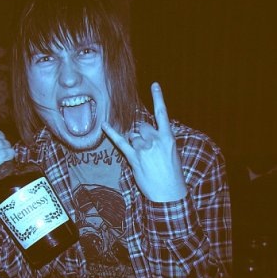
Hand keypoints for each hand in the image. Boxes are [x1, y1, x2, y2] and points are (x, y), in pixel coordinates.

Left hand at [102, 82, 186, 201]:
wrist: (170, 193)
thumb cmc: (172, 174)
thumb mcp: (172, 153)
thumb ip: (161, 140)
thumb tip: (146, 134)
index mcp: (168, 137)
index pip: (162, 113)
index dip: (158, 97)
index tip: (154, 85)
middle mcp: (155, 140)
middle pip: (142, 126)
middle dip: (141, 135)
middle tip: (146, 150)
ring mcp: (144, 148)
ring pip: (133, 135)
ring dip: (134, 143)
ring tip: (143, 158)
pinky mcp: (134, 158)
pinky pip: (121, 142)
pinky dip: (112, 133)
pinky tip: (104, 125)